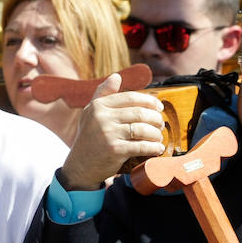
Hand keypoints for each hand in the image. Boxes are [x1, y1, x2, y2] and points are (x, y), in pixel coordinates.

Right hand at [60, 73, 164, 189]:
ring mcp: (108, 134)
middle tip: (161, 124)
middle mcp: (102, 117)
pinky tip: (157, 149)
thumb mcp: (91, 113)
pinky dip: (153, 148)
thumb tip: (116, 76)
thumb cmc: (89, 138)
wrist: (80, 166)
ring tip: (159, 137)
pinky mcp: (115, 150)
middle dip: (156, 119)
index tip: (159, 107)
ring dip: (156, 134)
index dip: (150, 101)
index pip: (131, 98)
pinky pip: (142, 146)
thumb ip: (103, 94)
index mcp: (99, 105)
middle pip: (140, 113)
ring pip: (143, 129)